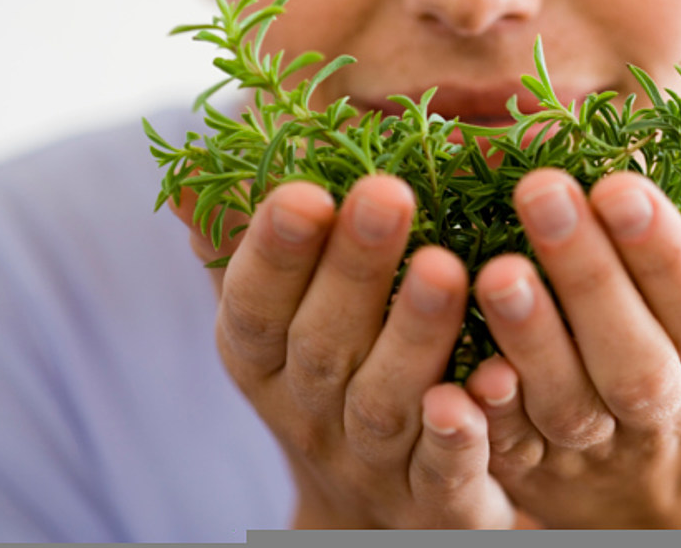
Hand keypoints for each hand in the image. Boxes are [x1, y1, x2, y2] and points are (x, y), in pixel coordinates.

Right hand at [172, 176, 516, 528]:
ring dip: (413, 335)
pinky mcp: (433, 503)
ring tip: (449, 267)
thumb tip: (191, 168)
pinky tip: (489, 382)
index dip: (274, 252)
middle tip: (388, 193)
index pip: (254, 306)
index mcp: (265, 359)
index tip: (303, 189)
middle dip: (354, 269)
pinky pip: (445, 472)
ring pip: (387, 402)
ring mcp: (370, 462)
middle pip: (323, 344)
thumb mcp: (279, 320)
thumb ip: (246, 248)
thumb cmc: (330, 379)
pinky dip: (460, 435)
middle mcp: (309, 412)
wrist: (370, 512)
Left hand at [462, 169, 680, 527]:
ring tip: (497, 269)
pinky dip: (489, 416)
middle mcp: (664, 406)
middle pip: (631, 353)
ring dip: (532, 339)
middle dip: (587, 273)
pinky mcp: (536, 469)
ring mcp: (598, 445)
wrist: (664, 492)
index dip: (662, 249)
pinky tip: (462, 365)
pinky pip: (511, 448)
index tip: (619, 184)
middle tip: (543, 190)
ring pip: (567, 401)